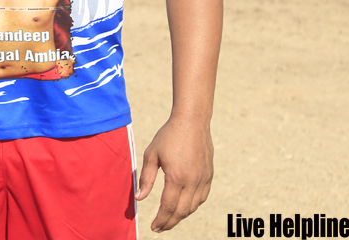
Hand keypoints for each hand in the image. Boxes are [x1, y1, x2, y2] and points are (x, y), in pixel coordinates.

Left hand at [136, 116, 213, 232]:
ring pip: (193, 207)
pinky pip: (202, 197)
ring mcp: (203, 178)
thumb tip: (139, 198)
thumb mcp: (152, 155)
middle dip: (170, 223)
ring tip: (169, 218)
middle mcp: (192, 181)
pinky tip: (184, 206)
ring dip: (181, 216)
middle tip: (160, 228)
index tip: (153, 227)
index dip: (160, 220)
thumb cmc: (168, 135)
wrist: (192, 120)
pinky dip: (193, 206)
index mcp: (177, 177)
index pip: (168, 207)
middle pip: (181, 211)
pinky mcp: (209, 174)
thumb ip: (146, 178)